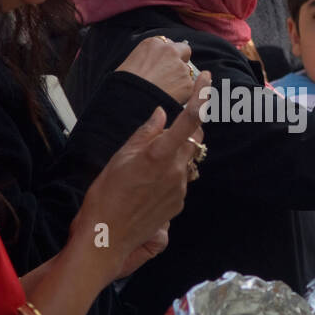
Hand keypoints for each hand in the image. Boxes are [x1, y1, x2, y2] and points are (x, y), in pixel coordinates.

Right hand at [72, 73, 209, 275]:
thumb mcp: (120, 157)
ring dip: (178, 150)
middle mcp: (176, 169)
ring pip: (188, 158)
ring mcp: (180, 188)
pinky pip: (181, 177)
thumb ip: (145, 133)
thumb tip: (161, 114)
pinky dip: (172, 171)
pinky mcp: (178, 202)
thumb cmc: (106, 194)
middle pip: (195, 137)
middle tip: (168, 126)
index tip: (207, 78)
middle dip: (189, 125)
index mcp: (160, 153)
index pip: (190, 118)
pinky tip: (150, 181)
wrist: (107, 237)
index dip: (202, 95)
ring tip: (150, 160)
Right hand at [115, 35, 197, 103]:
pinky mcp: (188, 84)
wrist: (129, 101)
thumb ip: (147, 58)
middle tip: (171, 75)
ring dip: (180, 79)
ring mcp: (180, 67)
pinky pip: (189, 88)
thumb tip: (152, 65)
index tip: (163, 64)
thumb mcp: (130, 62)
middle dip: (181, 60)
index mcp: (153, 43)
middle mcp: (170, 51)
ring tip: (165, 91)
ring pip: (186, 71)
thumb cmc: (124, 85)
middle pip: (183, 51)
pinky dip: (183, 94)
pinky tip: (169, 98)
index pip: (168, 44)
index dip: (167, 56)